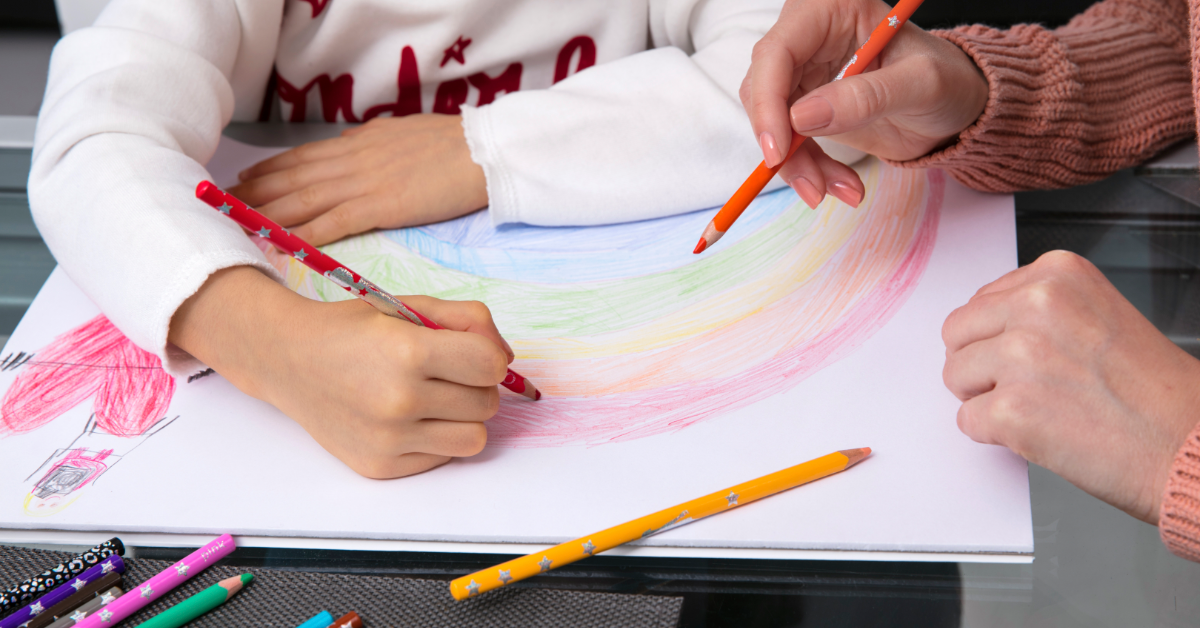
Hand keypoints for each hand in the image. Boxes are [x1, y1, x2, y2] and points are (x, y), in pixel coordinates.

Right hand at [169, 266, 512, 478]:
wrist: (289, 360)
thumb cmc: (354, 330)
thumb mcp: (409, 307)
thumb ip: (468, 321)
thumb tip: (507, 359)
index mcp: (408, 352)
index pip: (490, 365)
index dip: (488, 356)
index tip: (468, 351)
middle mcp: (399, 400)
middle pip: (487, 403)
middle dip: (474, 385)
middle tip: (441, 372)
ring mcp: (388, 439)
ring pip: (474, 438)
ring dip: (462, 418)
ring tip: (432, 399)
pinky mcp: (381, 466)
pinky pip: (442, 458)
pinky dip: (435, 440)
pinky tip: (407, 419)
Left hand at [228, 115, 486, 245]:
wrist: (481, 152)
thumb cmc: (449, 143)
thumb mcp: (400, 132)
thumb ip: (370, 141)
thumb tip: (348, 142)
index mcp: (358, 144)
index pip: (302, 158)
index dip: (269, 169)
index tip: (244, 180)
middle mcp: (352, 161)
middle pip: (293, 178)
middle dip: (257, 193)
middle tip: (225, 207)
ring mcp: (364, 183)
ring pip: (304, 199)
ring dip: (269, 214)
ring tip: (240, 227)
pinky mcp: (381, 206)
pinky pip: (334, 222)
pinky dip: (305, 233)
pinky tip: (283, 244)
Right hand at [742, 0, 988, 202]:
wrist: (957, 107)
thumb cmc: (949, 80)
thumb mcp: (921, 84)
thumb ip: (866, 97)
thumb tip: (801, 117)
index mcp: (832, 10)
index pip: (777, 52)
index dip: (767, 102)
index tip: (778, 150)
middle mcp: (810, 37)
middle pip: (763, 91)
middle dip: (783, 144)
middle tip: (812, 186)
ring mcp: (805, 74)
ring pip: (772, 123)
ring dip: (797, 165)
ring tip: (840, 191)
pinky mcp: (806, 108)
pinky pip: (788, 143)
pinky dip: (809, 170)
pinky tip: (841, 186)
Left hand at [942, 251, 1199, 523]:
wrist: (1191, 444)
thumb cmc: (1153, 392)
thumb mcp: (1098, 314)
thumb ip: (1040, 310)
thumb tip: (985, 327)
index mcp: (1057, 274)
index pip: (981, 301)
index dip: (998, 338)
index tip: (1035, 358)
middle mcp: (1036, 305)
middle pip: (956, 333)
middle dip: (979, 364)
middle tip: (1025, 388)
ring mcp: (1021, 356)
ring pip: (954, 376)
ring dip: (984, 399)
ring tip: (1039, 409)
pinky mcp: (1011, 410)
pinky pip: (966, 421)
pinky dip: (994, 434)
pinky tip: (1040, 433)